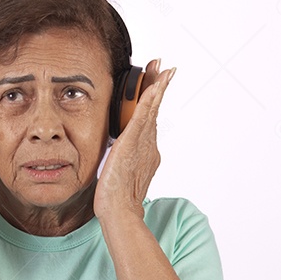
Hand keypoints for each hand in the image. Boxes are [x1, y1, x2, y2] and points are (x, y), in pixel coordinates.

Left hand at [95, 59, 174, 223]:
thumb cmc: (116, 199)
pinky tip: (155, 85)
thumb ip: (121, 157)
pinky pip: (144, 117)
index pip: (150, 119)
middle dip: (159, 87)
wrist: (119, 211)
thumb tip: (117, 151)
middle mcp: (149, 145)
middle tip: (164, 67)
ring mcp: (143, 144)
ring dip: (158, 87)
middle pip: (154, 110)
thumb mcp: (118, 170)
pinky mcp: (133, 143)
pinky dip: (150, 100)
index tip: (158, 84)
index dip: (154, 100)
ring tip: (164, 69)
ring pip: (152, 110)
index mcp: (145, 151)